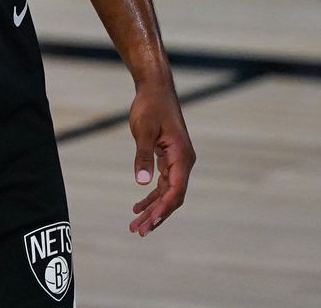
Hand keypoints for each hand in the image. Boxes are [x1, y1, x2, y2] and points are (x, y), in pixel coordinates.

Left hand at [128, 79, 194, 234]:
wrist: (155, 90)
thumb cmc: (150, 107)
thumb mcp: (143, 130)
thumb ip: (143, 156)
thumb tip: (141, 183)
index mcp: (182, 157)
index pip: (175, 191)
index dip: (162, 209)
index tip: (148, 223)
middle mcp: (184, 163)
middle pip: (172, 197)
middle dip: (156, 215)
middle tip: (138, 231)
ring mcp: (177, 162)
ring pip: (167, 193)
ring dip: (153, 209)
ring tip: (136, 225)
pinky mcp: (169, 158)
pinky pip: (163, 183)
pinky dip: (151, 196)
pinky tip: (138, 206)